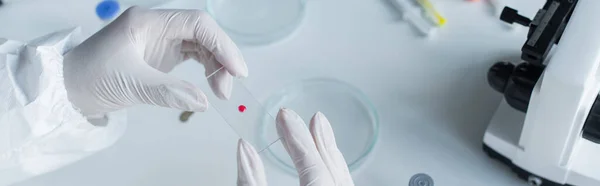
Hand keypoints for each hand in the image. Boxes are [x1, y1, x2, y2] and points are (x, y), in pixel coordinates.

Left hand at [64, 7, 246, 115]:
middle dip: (222, 58)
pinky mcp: (162, 54)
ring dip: (216, 66)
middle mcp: (158, 25)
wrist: (67, 87)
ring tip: (222, 92)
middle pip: (203, 33)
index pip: (197, 23)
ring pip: (202, 45)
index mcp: (148, 22)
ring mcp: (161, 39)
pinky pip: (194, 56)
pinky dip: (206, 70)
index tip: (236, 70)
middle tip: (229, 88)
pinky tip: (212, 85)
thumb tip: (204, 103)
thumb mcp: (130, 84)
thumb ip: (169, 92)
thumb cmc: (90, 77)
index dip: (222, 44)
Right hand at [236, 108, 354, 185]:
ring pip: (342, 177)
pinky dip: (332, 169)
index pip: (312, 166)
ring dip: (326, 152)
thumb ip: (250, 181)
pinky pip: (341, 184)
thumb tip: (244, 148)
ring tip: (315, 128)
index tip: (283, 116)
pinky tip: (325, 158)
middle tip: (292, 117)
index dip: (297, 138)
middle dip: (312, 139)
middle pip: (330, 168)